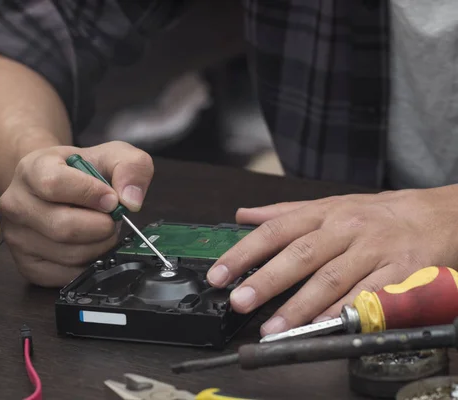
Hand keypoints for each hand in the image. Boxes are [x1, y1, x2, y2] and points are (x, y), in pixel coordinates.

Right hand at [0, 141, 153, 285]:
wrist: (55, 185)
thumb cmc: (81, 171)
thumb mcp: (110, 155)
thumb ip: (130, 166)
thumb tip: (131, 200)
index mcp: (31, 169)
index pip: (54, 184)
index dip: (90, 194)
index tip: (112, 199)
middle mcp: (16, 204)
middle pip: (63, 227)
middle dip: (101, 226)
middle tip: (112, 219)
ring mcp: (17, 237)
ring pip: (69, 254)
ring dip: (98, 245)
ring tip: (100, 229)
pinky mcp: (27, 265)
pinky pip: (67, 275)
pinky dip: (89, 264)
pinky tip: (90, 245)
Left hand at [207, 185, 457, 335]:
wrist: (438, 215)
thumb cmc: (376, 214)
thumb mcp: (329, 205)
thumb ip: (283, 213)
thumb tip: (243, 216)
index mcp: (323, 213)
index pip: (275, 231)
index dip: (244, 253)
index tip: (220, 274)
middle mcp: (345, 229)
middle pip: (300, 254)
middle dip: (267, 280)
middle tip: (240, 301)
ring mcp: (372, 250)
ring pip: (331, 278)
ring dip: (299, 306)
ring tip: (273, 327)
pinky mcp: (399, 272)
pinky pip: (367, 296)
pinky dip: (343, 311)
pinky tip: (320, 326)